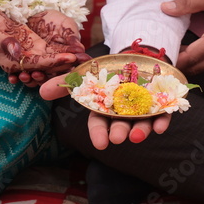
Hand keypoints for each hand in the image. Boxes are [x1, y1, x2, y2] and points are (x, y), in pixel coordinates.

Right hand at [0, 9, 86, 85]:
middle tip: (84, 62)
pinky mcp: (33, 48)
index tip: (71, 57)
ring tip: (83, 60)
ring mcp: (29, 56)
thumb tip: (18, 52)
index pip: (37, 63)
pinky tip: (76, 55)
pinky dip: (61, 56)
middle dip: (66, 66)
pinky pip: (48, 55)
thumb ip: (3, 42)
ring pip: (50, 62)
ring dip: (66, 63)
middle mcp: (23, 62)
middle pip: (47, 66)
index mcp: (12, 61)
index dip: (54, 61)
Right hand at [40, 75, 171, 149]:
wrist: (133, 58)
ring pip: (142, 123)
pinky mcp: (160, 104)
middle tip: (118, 139)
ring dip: (141, 131)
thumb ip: (65, 83)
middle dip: (120, 132)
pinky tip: (162, 127)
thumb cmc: (105, 72)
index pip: (100, 124)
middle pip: (121, 125)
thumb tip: (40, 91)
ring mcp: (143, 109)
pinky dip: (162, 120)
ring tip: (138, 136)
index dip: (99, 134)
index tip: (100, 144)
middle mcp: (123, 113)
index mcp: (105, 110)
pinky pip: (163, 114)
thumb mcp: (84, 75)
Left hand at [161, 0, 203, 74]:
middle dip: (177, 64)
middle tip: (159, 57)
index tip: (157, 57)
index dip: (173, 59)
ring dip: (186, 63)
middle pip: (195, 67)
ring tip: (169, 54)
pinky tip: (185, 51)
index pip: (191, 58)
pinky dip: (196, 60)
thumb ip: (187, 3)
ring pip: (202, 67)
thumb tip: (165, 8)